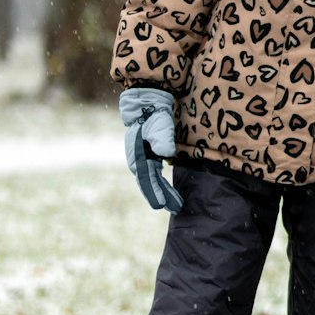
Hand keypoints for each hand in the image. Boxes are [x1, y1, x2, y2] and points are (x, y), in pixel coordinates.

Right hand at [119, 87, 183, 212]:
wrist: (148, 105)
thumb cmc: (154, 116)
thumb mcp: (159, 126)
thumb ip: (162, 140)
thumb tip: (165, 154)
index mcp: (139, 157)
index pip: (147, 179)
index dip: (155, 192)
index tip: (162, 205)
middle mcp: (139, 161)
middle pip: (150, 183)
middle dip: (162, 196)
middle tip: (175, 209)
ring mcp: (143, 160)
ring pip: (153, 180)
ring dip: (163, 192)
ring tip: (176, 205)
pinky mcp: (149, 157)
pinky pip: (154, 175)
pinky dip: (161, 185)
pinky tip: (168, 192)